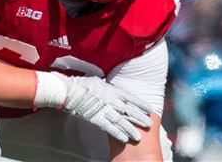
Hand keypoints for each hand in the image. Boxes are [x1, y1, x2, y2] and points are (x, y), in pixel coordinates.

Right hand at [34, 72, 152, 142]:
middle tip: (149, 125)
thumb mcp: (99, 81)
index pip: (132, 99)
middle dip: (140, 119)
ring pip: (122, 122)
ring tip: (139, 137)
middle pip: (130, 112)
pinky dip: (118, 134)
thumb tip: (110, 88)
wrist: (71, 91)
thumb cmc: (83, 85)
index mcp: (114, 91)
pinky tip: (124, 139)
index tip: (149, 110)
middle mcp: (113, 101)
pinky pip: (110, 128)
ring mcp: (106, 111)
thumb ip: (108, 87)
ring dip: (131, 129)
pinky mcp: (98, 119)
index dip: (141, 105)